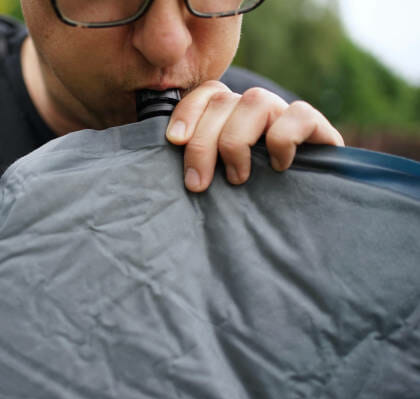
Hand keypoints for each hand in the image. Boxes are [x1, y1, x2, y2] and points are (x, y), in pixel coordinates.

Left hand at [166, 81, 344, 191]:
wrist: (310, 215)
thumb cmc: (253, 200)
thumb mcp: (219, 181)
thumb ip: (200, 166)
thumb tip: (171, 163)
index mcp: (232, 116)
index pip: (208, 93)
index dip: (187, 111)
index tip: (175, 140)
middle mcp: (257, 110)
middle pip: (223, 101)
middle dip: (203, 143)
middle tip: (198, 184)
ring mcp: (286, 115)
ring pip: (255, 101)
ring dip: (236, 141)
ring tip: (237, 178)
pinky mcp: (317, 127)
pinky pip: (298, 114)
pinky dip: (282, 140)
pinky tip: (278, 167)